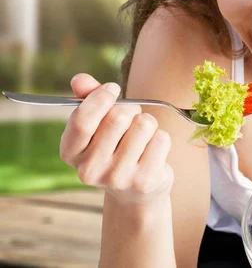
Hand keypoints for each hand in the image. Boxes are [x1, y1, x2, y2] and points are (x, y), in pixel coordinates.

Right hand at [60, 74, 173, 204]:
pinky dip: (161, 138)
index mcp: (70, 152)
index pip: (82, 120)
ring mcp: (117, 178)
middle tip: (132, 117)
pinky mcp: (143, 181)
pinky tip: (152, 151)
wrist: (135, 191)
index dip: (101, 98)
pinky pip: (161, 139)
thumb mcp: (97, 123)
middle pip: (118, 117)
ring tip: (142, 135)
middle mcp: (89, 170)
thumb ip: (87, 97)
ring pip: (143, 125)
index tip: (113, 89)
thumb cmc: (114, 146)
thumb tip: (79, 79)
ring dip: (147, 122)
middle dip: (131, 109)